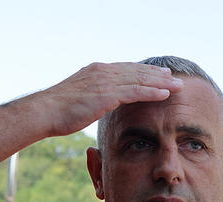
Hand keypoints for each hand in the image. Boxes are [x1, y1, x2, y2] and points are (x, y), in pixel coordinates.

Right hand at [36, 62, 183, 136]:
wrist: (44, 111)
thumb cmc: (56, 111)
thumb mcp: (76, 98)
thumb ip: (91, 96)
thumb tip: (97, 102)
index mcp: (96, 72)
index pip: (125, 69)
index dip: (143, 72)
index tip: (157, 74)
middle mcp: (103, 72)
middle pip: (137, 71)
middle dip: (157, 75)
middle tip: (173, 77)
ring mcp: (105, 82)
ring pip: (140, 80)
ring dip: (161, 83)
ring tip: (178, 86)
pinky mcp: (107, 94)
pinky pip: (135, 92)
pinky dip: (152, 92)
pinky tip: (165, 94)